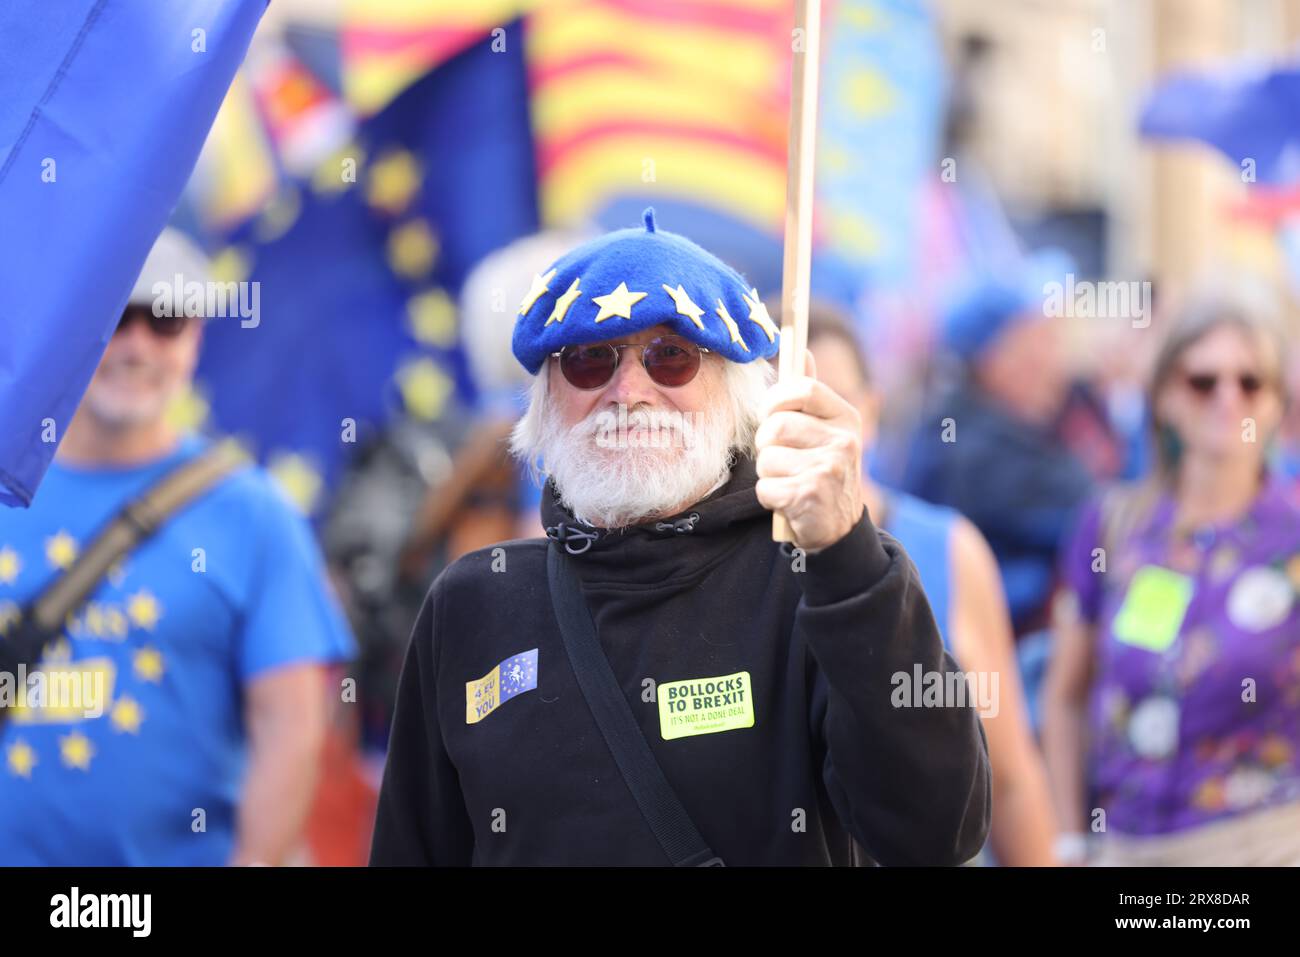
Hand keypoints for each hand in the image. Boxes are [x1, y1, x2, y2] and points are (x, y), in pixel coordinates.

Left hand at [754, 351, 864, 553]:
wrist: (840, 528)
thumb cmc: (823, 471)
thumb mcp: (826, 430)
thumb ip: (810, 394)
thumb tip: (799, 349)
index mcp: (845, 417)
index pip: (803, 388)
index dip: (776, 399)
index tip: (771, 414)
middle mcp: (843, 441)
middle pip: (776, 426)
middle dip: (768, 445)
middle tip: (783, 459)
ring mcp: (829, 469)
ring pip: (767, 459)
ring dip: (769, 474)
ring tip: (789, 481)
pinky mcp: (812, 496)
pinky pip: (766, 488)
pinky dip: (769, 498)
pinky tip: (789, 501)